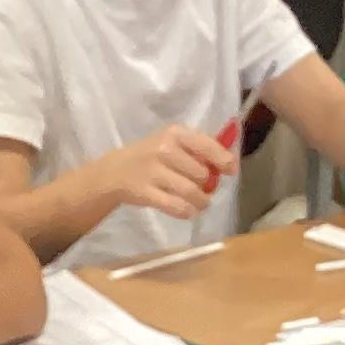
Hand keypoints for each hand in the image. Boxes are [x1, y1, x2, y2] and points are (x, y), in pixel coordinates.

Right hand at [89, 123, 237, 220]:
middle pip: (202, 173)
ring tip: (201, 203)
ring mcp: (153, 171)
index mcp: (174, 133)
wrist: (114, 171)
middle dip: (208, 185)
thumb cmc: (149, 156)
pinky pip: (176, 206)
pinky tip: (188, 210)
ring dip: (201, 201)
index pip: (207, 145)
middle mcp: (165, 149)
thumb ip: (196, 149)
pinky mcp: (146, 193)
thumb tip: (228, 163)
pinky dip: (187, 211)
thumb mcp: (170, 142)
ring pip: (191, 192)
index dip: (224, 160)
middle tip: (204, 189)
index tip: (231, 170)